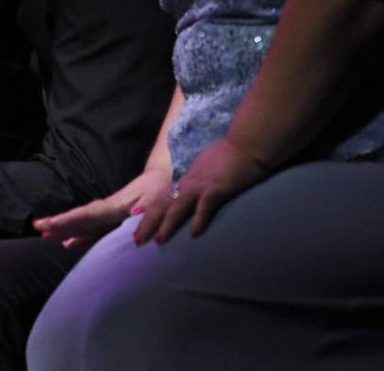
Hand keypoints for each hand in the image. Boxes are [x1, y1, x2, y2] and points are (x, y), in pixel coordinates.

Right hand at [32, 168, 170, 249]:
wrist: (169, 174)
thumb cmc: (166, 188)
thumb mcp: (161, 196)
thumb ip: (149, 206)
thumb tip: (134, 211)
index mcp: (118, 205)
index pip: (90, 214)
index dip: (70, 220)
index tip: (52, 223)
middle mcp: (111, 208)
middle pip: (81, 217)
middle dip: (59, 223)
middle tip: (38, 228)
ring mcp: (112, 213)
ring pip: (84, 222)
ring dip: (65, 228)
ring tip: (45, 235)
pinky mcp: (116, 217)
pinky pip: (94, 228)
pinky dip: (81, 235)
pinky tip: (69, 243)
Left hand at [133, 139, 270, 244]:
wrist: (247, 143)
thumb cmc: (233, 155)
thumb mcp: (209, 168)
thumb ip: (201, 180)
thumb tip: (197, 192)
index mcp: (188, 179)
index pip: (164, 198)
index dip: (150, 212)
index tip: (138, 225)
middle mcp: (190, 182)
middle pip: (163, 204)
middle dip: (148, 222)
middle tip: (136, 240)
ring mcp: (202, 185)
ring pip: (178, 206)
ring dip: (167, 224)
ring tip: (158, 240)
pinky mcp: (218, 188)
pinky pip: (205, 205)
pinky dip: (199, 219)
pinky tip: (195, 234)